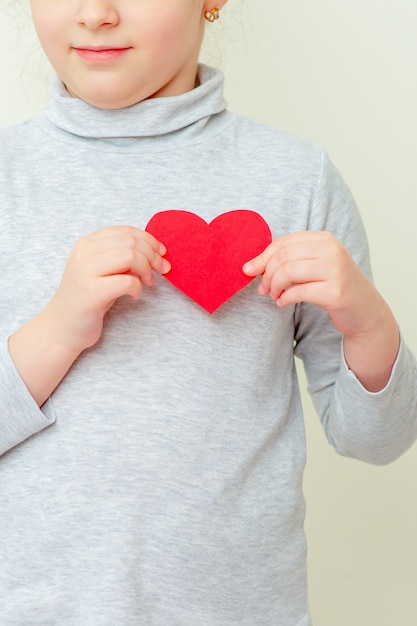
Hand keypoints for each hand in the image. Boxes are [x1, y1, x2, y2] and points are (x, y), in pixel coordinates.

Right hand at [45, 225, 169, 352]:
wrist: (62, 327)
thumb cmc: (87, 299)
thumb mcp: (101, 270)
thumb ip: (119, 256)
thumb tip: (153, 250)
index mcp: (86, 244)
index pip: (124, 231)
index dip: (149, 239)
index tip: (161, 252)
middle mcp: (84, 253)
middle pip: (130, 242)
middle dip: (153, 255)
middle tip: (162, 269)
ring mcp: (85, 272)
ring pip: (130, 256)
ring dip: (147, 269)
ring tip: (148, 282)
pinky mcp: (91, 292)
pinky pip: (127, 281)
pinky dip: (137, 288)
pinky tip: (134, 295)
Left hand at [243, 230, 380, 335]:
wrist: (365, 311)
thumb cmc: (334, 286)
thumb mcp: (314, 265)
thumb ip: (288, 260)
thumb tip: (250, 266)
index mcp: (324, 239)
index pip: (283, 243)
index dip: (262, 257)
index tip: (250, 271)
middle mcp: (331, 250)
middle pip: (282, 257)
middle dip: (266, 275)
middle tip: (263, 289)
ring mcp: (335, 270)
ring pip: (287, 273)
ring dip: (274, 287)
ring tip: (274, 295)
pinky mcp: (335, 292)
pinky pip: (297, 293)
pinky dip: (284, 299)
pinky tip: (283, 303)